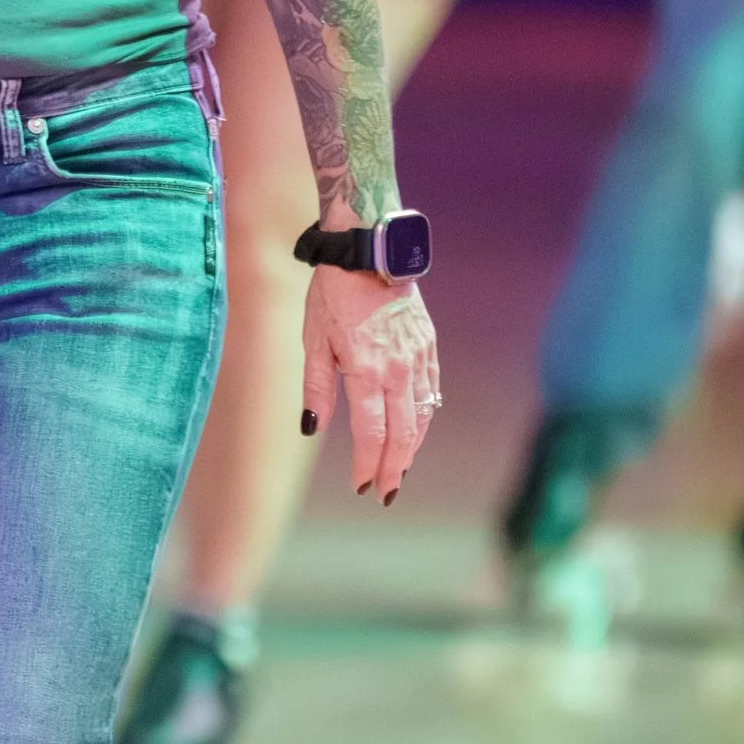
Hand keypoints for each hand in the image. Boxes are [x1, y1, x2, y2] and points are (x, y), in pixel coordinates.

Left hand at [300, 269, 437, 503]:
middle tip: (385, 493)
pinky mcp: (429, 346)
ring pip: (422, 416)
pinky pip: (431, 392)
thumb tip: (311, 428)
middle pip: (403, 434)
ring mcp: (418, 358)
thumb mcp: (313, 340)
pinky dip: (424, 418)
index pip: (371, 433)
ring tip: (398, 470)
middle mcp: (398, 369)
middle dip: (394, 468)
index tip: (360, 485)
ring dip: (412, 448)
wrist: (370, 250)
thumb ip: (316, 388)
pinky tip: (414, 431)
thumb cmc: (334, 294)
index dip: (366, 465)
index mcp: (366, 371)